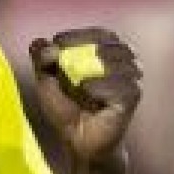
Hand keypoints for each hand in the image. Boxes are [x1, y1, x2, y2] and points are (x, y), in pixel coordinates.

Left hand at [27, 28, 142, 167]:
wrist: (79, 140)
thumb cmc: (66, 109)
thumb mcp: (47, 83)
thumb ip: (42, 61)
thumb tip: (39, 42)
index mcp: (108, 52)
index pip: (100, 33)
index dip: (78, 35)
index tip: (56, 41)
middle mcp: (125, 61)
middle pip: (109, 43)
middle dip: (81, 50)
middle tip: (61, 63)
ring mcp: (133, 77)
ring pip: (113, 61)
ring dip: (89, 71)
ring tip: (78, 88)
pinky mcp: (134, 95)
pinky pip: (119, 84)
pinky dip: (99, 88)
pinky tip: (90, 99)